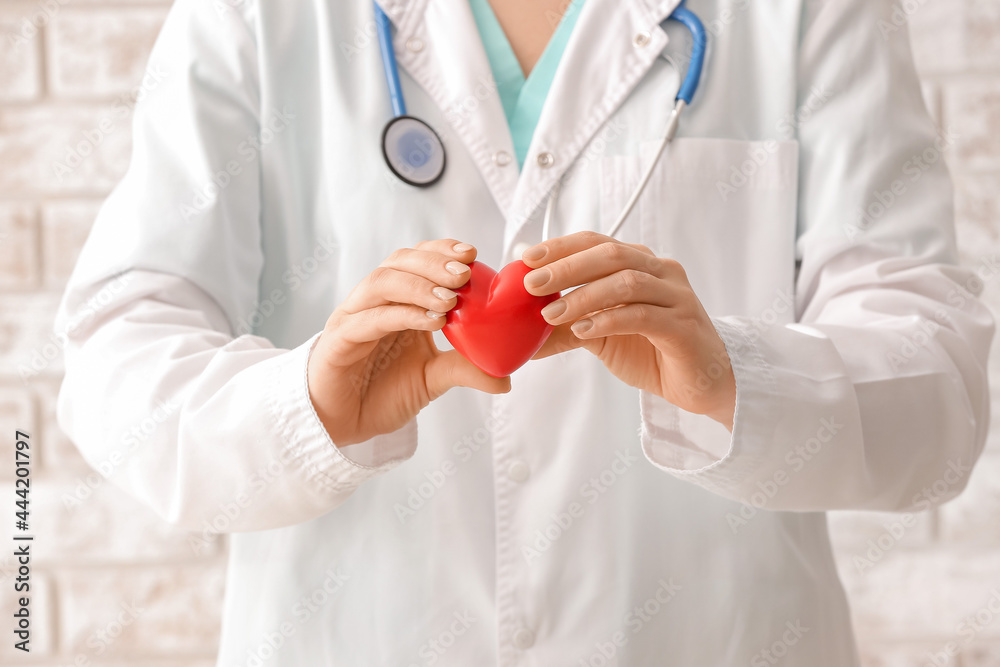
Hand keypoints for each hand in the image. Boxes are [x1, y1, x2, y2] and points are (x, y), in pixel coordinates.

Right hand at [308, 239, 510, 445]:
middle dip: (434, 262)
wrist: (341, 424)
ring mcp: (353, 317)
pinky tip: (431, 321)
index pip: (417, 260)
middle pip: (399, 262)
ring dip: (419, 285)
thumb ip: (464, 369)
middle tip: (465, 273)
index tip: (472, 254)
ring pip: (382, 283)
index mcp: (396, 301)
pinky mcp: (339, 340)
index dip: (441, 250)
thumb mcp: (432, 378)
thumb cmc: (381, 394)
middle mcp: (373, 302)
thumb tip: (506, 378)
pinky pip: (370, 319)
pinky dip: (402, 315)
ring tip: (450, 299)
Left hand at [522, 232, 735, 430]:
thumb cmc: (652, 351)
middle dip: (566, 266)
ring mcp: (676, 296)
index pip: (596, 242)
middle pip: (610, 255)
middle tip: (531, 284)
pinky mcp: (683, 326)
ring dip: (583, 296)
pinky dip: (608, 321)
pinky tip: (583, 331)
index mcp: (641, 264)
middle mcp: (661, 272)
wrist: (700, 384)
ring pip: (626, 283)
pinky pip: (642, 315)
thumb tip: (519, 332)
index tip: (526, 258)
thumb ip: (566, 327)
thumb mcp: (601, 336)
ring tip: (550, 315)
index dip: (561, 246)